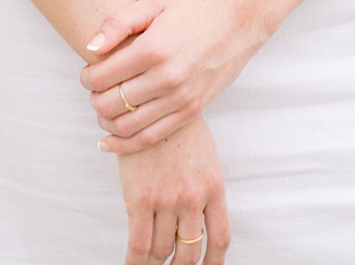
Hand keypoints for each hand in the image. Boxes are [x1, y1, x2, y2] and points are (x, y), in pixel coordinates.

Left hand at [83, 0, 270, 153]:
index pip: (101, 77)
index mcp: (153, 49)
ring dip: (106, 121)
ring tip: (105, 108)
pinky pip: (150, 138)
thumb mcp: (153, 4)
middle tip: (96, 89)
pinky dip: (124, 145)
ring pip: (126, 126)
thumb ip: (117, 23)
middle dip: (94, 98)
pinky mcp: (191, 110)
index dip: (86, 77)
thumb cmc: (193, 10)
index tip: (89, 71)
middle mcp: (166, 77)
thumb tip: (90, 49)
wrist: (238, 21)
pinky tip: (108, 140)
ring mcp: (180, 98)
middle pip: (109, 104)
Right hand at [117, 115, 230, 264]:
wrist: (152, 106)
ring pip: (162, 251)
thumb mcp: (205, 159)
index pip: (220, 238)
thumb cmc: (178, 132)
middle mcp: (193, 198)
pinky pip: (138, 245)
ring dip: (155, 264)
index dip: (214, 262)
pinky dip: (134, 263)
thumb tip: (198, 221)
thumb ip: (205, 190)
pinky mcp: (140, 200)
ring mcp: (167, 200)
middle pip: (189, 252)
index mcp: (214, 187)